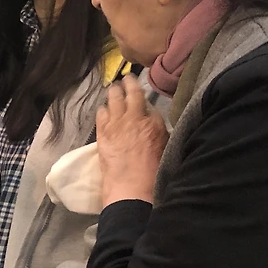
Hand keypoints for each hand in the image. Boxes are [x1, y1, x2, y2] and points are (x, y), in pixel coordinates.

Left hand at [96, 75, 167, 207]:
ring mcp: (117, 124)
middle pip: (132, 93)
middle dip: (129, 83)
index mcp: (155, 124)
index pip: (151, 105)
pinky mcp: (102, 132)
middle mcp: (136, 118)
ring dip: (114, 92)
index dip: (146, 99)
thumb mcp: (166, 151)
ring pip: (114, 98)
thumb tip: (156, 127)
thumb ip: (160, 134)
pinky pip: (101, 113)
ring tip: (114, 88)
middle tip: (127, 78)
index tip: (142, 95)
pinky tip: (104, 109)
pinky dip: (103, 109)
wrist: (131, 188)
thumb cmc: (153, 176)